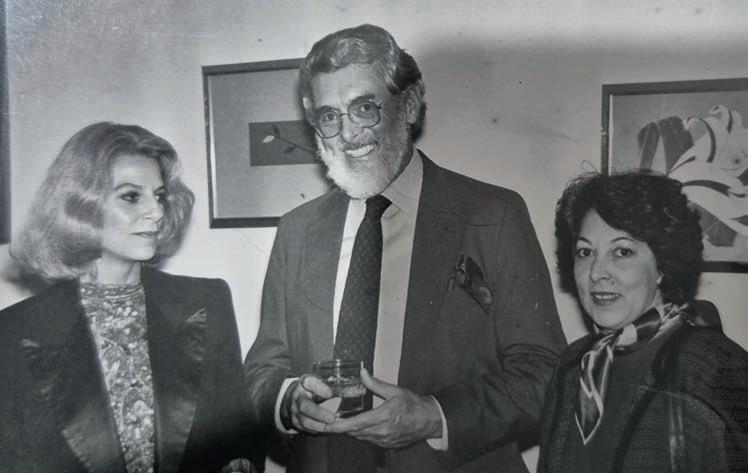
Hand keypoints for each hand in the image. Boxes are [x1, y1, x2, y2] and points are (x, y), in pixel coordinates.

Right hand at [283, 374, 336, 432]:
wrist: (294, 397)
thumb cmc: (312, 389)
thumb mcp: (320, 382)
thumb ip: (334, 386)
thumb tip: (356, 391)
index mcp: (304, 383)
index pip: (309, 383)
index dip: (319, 388)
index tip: (330, 394)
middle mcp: (298, 397)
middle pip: (305, 406)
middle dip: (319, 414)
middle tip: (332, 418)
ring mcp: (295, 411)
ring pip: (305, 421)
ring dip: (320, 425)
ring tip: (332, 426)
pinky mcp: (296, 422)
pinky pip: (306, 429)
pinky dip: (318, 430)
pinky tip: (328, 429)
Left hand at [324, 369, 442, 447]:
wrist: (430, 420)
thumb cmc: (415, 404)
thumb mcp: (395, 390)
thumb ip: (376, 384)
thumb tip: (362, 373)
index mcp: (383, 417)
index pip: (355, 424)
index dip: (338, 425)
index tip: (325, 424)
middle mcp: (382, 431)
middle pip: (354, 432)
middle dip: (339, 428)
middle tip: (326, 421)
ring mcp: (385, 440)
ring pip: (360, 437)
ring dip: (350, 430)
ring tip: (338, 422)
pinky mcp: (387, 445)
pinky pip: (369, 440)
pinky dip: (361, 434)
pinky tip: (357, 426)